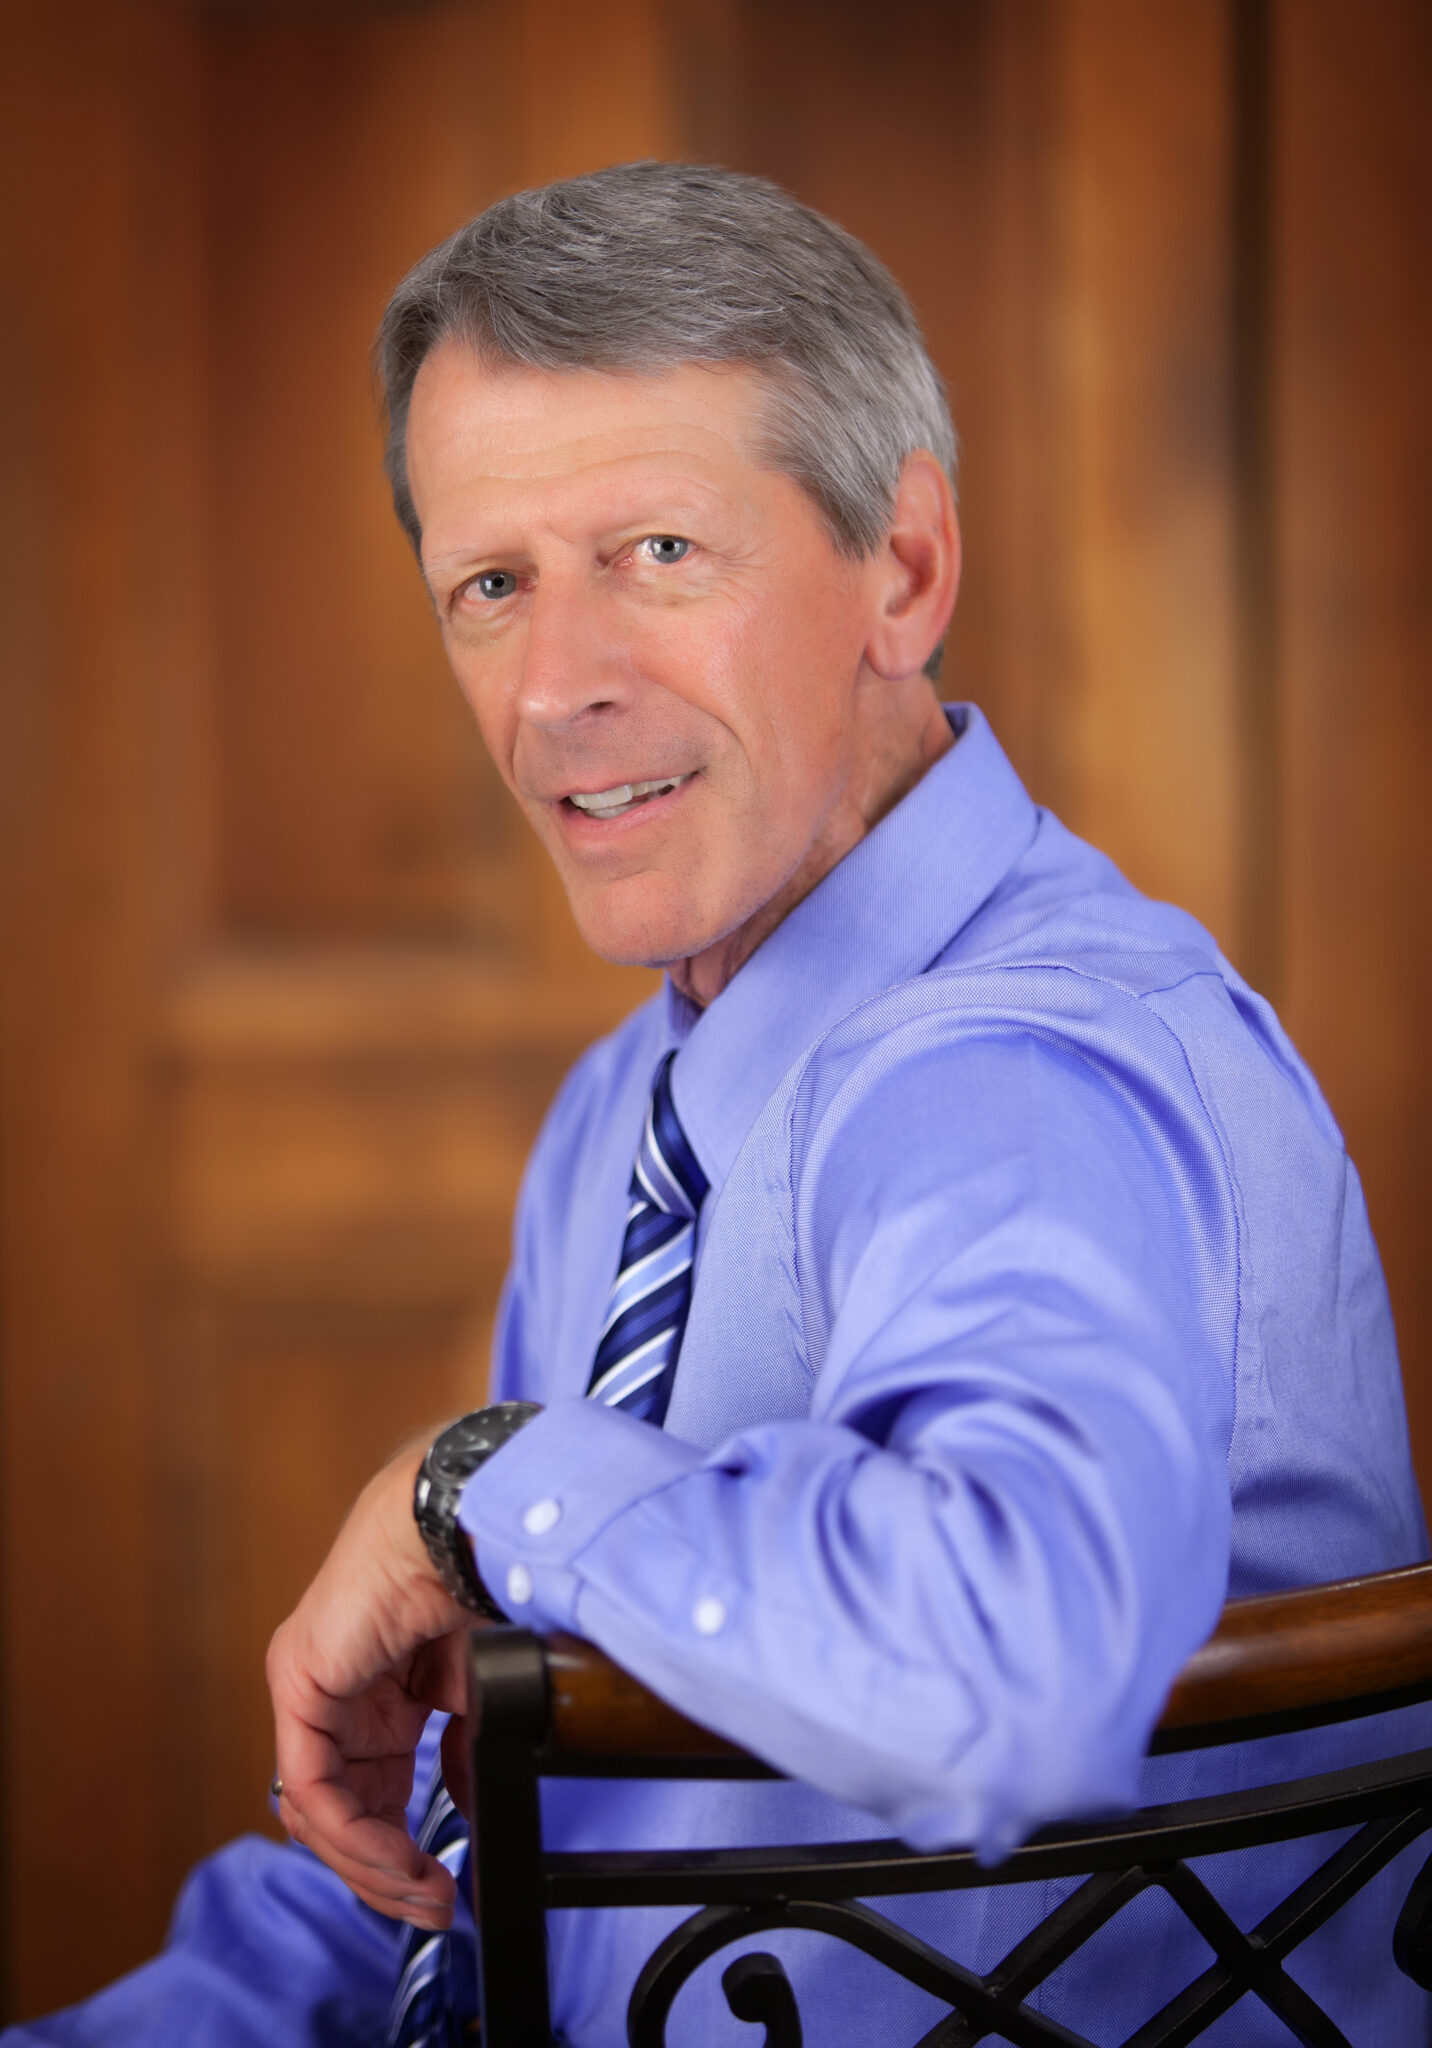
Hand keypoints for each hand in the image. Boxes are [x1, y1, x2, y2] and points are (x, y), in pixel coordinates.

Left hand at [266, 1442, 473, 1929]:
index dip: (399, 1849)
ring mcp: (307, 1687)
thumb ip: (461, 1748)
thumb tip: (461, 1806)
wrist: (463, 1522)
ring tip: (423, 1892)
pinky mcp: (299, 1683)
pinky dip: (354, 1833)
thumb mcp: (475, 1687)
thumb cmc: (475, 1575)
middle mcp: (330, 1692)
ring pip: (318, 1811)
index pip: (365, 1791)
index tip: (444, 1890)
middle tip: (435, 1909)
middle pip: (338, 1812)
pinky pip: (312, 1786)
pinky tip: (399, 1856)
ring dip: (371, 1865)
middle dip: (385, 1872)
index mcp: (372, 1687)